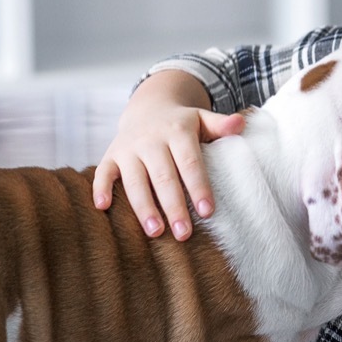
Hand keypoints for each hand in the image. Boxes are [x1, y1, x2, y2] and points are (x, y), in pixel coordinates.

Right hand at [93, 70, 244, 240]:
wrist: (149, 107)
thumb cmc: (182, 124)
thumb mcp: (202, 119)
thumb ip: (220, 125)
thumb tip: (240, 123)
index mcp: (178, 132)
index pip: (190, 163)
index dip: (199, 187)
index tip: (208, 212)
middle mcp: (151, 140)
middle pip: (163, 176)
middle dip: (173, 206)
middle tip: (183, 234)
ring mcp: (129, 148)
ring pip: (135, 180)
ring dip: (143, 206)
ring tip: (155, 232)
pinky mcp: (111, 154)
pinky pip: (102, 172)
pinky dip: (101, 188)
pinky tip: (103, 207)